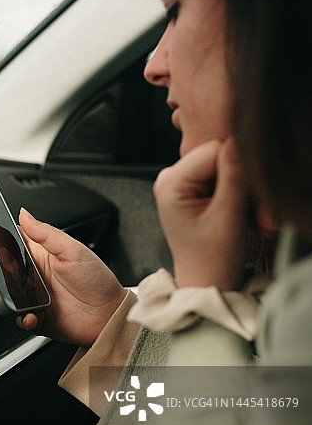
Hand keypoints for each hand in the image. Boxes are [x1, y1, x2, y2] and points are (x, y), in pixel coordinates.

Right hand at [0, 208, 126, 346]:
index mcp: (42, 254)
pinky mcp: (36, 317)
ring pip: (5, 293)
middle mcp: (35, 275)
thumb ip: (47, 233)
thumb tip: (25, 214)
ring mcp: (34, 297)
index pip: (12, 242)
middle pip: (2, 269)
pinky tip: (29, 314)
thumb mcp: (73, 250)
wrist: (110, 315)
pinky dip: (21, 317)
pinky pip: (19, 317)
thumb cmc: (98, 281)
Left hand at [153, 138, 248, 289]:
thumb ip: (234, 178)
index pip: (215, 149)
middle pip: (219, 154)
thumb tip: (240, 142)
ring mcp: (181, 181)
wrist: (206, 282)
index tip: (251, 195)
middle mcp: (171, 177)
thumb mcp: (228, 218)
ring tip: (247, 216)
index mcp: (171, 183)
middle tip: (254, 212)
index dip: (240, 167)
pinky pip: (223, 175)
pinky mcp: (194, 186)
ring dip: (243, 187)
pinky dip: (238, 192)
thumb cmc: (212, 260)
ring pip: (225, 164)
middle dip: (242, 179)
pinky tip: (240, 212)